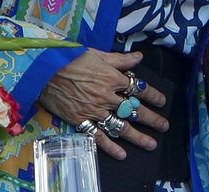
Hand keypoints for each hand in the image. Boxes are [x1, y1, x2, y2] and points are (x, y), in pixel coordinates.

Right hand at [38, 48, 167, 159]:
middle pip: (133, 109)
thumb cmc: (70, 58)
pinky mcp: (80, 120)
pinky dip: (110, 146)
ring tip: (151, 144)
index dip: (152, 95)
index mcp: (112, 78)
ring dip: (137, 137)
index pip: (138, 88)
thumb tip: (139, 57)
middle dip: (151, 118)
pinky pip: (98, 136)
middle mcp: (106, 96)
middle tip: (164, 126)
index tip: (162, 101)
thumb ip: (120, 59)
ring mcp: (94, 110)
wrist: (43, 71)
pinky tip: (122, 154)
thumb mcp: (97, 54)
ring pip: (120, 126)